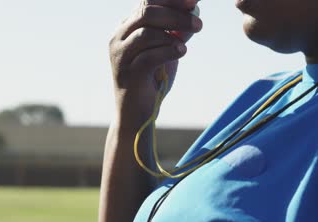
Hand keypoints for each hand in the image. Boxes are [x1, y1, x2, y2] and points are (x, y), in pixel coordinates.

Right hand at [109, 0, 202, 127]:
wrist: (136, 114)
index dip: (171, 0)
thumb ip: (176, 33)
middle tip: (198, 24)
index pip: (147, 2)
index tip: (194, 1)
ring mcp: (121, 56)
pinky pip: (149, 56)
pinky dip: (168, 51)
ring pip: (147, 32)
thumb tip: (194, 13)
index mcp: (127, 28)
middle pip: (147, 12)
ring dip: (173, 33)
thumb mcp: (166, 51)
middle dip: (176, 14)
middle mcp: (119, 38)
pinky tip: (181, 52)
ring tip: (188, 42)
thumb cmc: (151, 80)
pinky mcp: (128, 74)